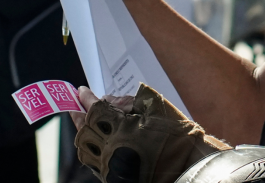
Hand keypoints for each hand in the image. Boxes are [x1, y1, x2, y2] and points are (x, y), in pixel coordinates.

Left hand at [73, 83, 229, 182]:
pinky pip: (94, 163)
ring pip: (86, 148)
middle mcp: (110, 148)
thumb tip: (106, 100)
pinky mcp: (113, 179)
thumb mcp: (154, 107)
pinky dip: (91, 149)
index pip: (94, 109)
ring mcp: (110, 165)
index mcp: (119, 127)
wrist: (189, 167)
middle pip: (84, 129)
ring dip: (82, 133)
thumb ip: (126, 101)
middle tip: (75, 106)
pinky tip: (94, 143)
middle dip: (79, 115)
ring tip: (81, 123)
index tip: (81, 91)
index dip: (86, 98)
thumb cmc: (176, 135)